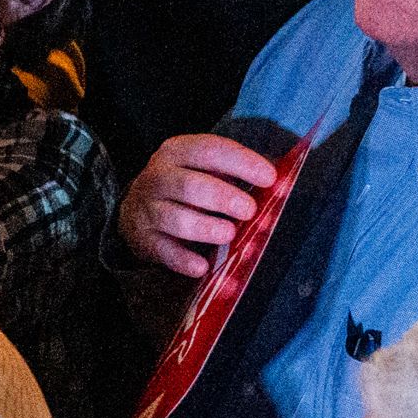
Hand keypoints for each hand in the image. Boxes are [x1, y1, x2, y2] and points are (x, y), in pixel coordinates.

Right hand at [118, 130, 284, 279]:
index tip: (270, 177)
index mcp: (177, 152)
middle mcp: (158, 177)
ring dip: (204, 227)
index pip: (209, 150)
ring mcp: (147, 209)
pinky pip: (163, 250)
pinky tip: (202, 267)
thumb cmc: (184, 187)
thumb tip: (280, 183)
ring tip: (229, 234)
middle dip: (222, 197)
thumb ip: (235, 173)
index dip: (241, 163)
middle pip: (189, 186)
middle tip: (249, 210)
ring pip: (174, 218)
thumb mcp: (202, 169)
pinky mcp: (143, 239)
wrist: (136, 210)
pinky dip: (182, 260)